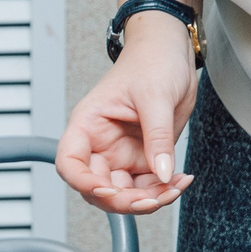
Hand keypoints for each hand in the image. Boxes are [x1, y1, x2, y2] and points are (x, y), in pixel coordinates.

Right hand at [57, 19, 197, 213]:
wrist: (172, 52)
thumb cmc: (152, 61)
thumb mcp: (156, 97)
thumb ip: (157, 137)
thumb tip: (162, 174)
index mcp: (89, 123)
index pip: (70, 162)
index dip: (82, 183)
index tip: (108, 191)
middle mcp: (100, 143)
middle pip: (98, 187)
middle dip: (125, 200)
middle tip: (153, 199)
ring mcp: (121, 152)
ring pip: (125, 192)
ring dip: (149, 198)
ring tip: (175, 187)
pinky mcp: (142, 156)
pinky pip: (148, 184)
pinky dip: (164, 189)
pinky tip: (180, 180)